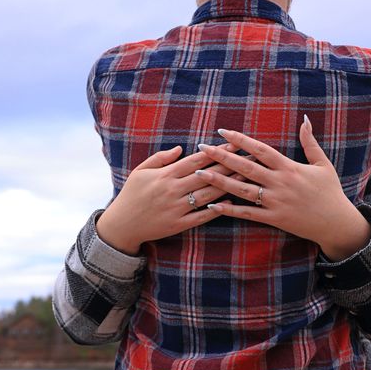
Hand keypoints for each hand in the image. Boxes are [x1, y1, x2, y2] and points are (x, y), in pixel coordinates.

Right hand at [96, 144, 243, 255]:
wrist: (122, 225)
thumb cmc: (131, 194)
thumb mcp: (140, 171)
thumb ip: (160, 158)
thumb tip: (181, 148)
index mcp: (164, 175)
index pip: (196, 160)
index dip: (216, 151)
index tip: (233, 144)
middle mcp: (172, 190)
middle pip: (207, 175)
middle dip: (229, 165)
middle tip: (249, 157)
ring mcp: (176, 208)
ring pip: (207, 195)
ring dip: (228, 185)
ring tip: (245, 177)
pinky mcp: (178, 225)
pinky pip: (201, 216)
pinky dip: (216, 209)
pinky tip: (230, 202)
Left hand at [195, 117, 370, 261]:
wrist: (337, 223)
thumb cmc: (330, 192)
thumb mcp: (322, 164)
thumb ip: (310, 142)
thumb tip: (304, 119)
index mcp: (289, 167)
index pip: (260, 149)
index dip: (240, 140)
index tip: (222, 132)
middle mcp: (280, 182)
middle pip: (245, 167)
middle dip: (221, 156)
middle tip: (201, 147)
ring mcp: (276, 201)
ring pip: (242, 190)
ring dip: (219, 181)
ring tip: (199, 174)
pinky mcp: (274, 219)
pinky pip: (248, 214)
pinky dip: (230, 210)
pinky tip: (213, 205)